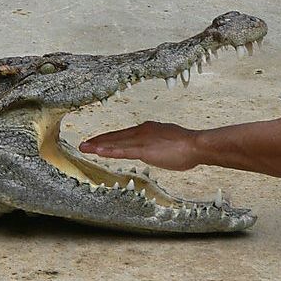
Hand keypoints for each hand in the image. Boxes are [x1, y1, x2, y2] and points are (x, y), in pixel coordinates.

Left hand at [79, 121, 200, 170]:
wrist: (196, 145)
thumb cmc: (188, 146)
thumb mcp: (169, 142)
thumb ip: (158, 145)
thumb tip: (155, 150)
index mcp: (148, 129)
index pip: (124, 135)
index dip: (109, 139)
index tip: (98, 142)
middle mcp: (142, 131)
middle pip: (116, 136)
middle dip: (99, 141)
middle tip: (84, 144)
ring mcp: (142, 140)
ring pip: (115, 142)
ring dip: (98, 145)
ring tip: (85, 148)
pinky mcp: (144, 150)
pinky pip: (122, 151)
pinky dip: (109, 150)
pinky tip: (98, 151)